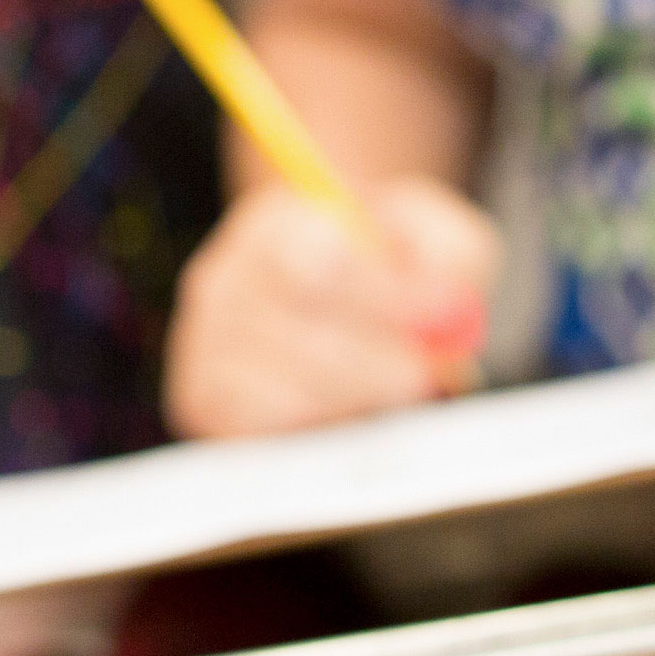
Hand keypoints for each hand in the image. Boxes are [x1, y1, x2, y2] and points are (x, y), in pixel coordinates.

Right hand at [164, 176, 498, 438]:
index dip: (379, 298)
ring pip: (280, 393)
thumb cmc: (390, 263)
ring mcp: (204, 342)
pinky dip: (313, 428)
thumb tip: (446, 307)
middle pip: (298, 336)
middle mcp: (224, 277)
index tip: (432, 316)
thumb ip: (452, 257)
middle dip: (373, 364)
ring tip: (387, 390)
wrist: (342, 295)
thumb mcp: (434, 234)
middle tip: (420, 373)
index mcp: (277, 223)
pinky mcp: (203, 401)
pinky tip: (344, 410)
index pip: (315, 262)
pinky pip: (257, 433)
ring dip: (351, 401)